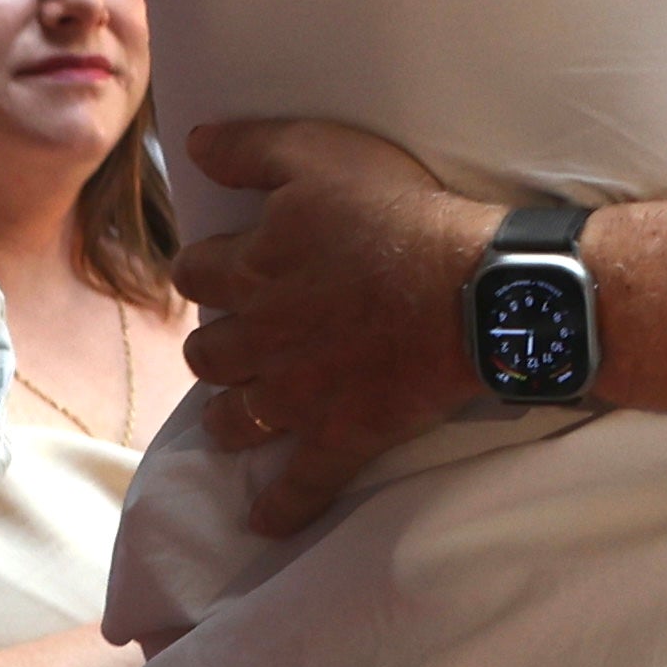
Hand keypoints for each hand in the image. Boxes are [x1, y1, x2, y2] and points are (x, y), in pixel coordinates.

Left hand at [174, 117, 503, 534]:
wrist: (472, 290)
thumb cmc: (401, 213)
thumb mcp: (322, 153)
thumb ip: (252, 148)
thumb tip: (194, 146)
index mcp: (252, 269)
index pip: (194, 272)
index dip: (206, 266)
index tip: (225, 266)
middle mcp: (261, 338)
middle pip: (206, 352)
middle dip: (216, 343)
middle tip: (241, 336)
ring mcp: (299, 396)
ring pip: (234, 419)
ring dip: (230, 416)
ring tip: (240, 411)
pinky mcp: (342, 436)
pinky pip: (299, 487)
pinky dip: (279, 508)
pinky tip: (262, 520)